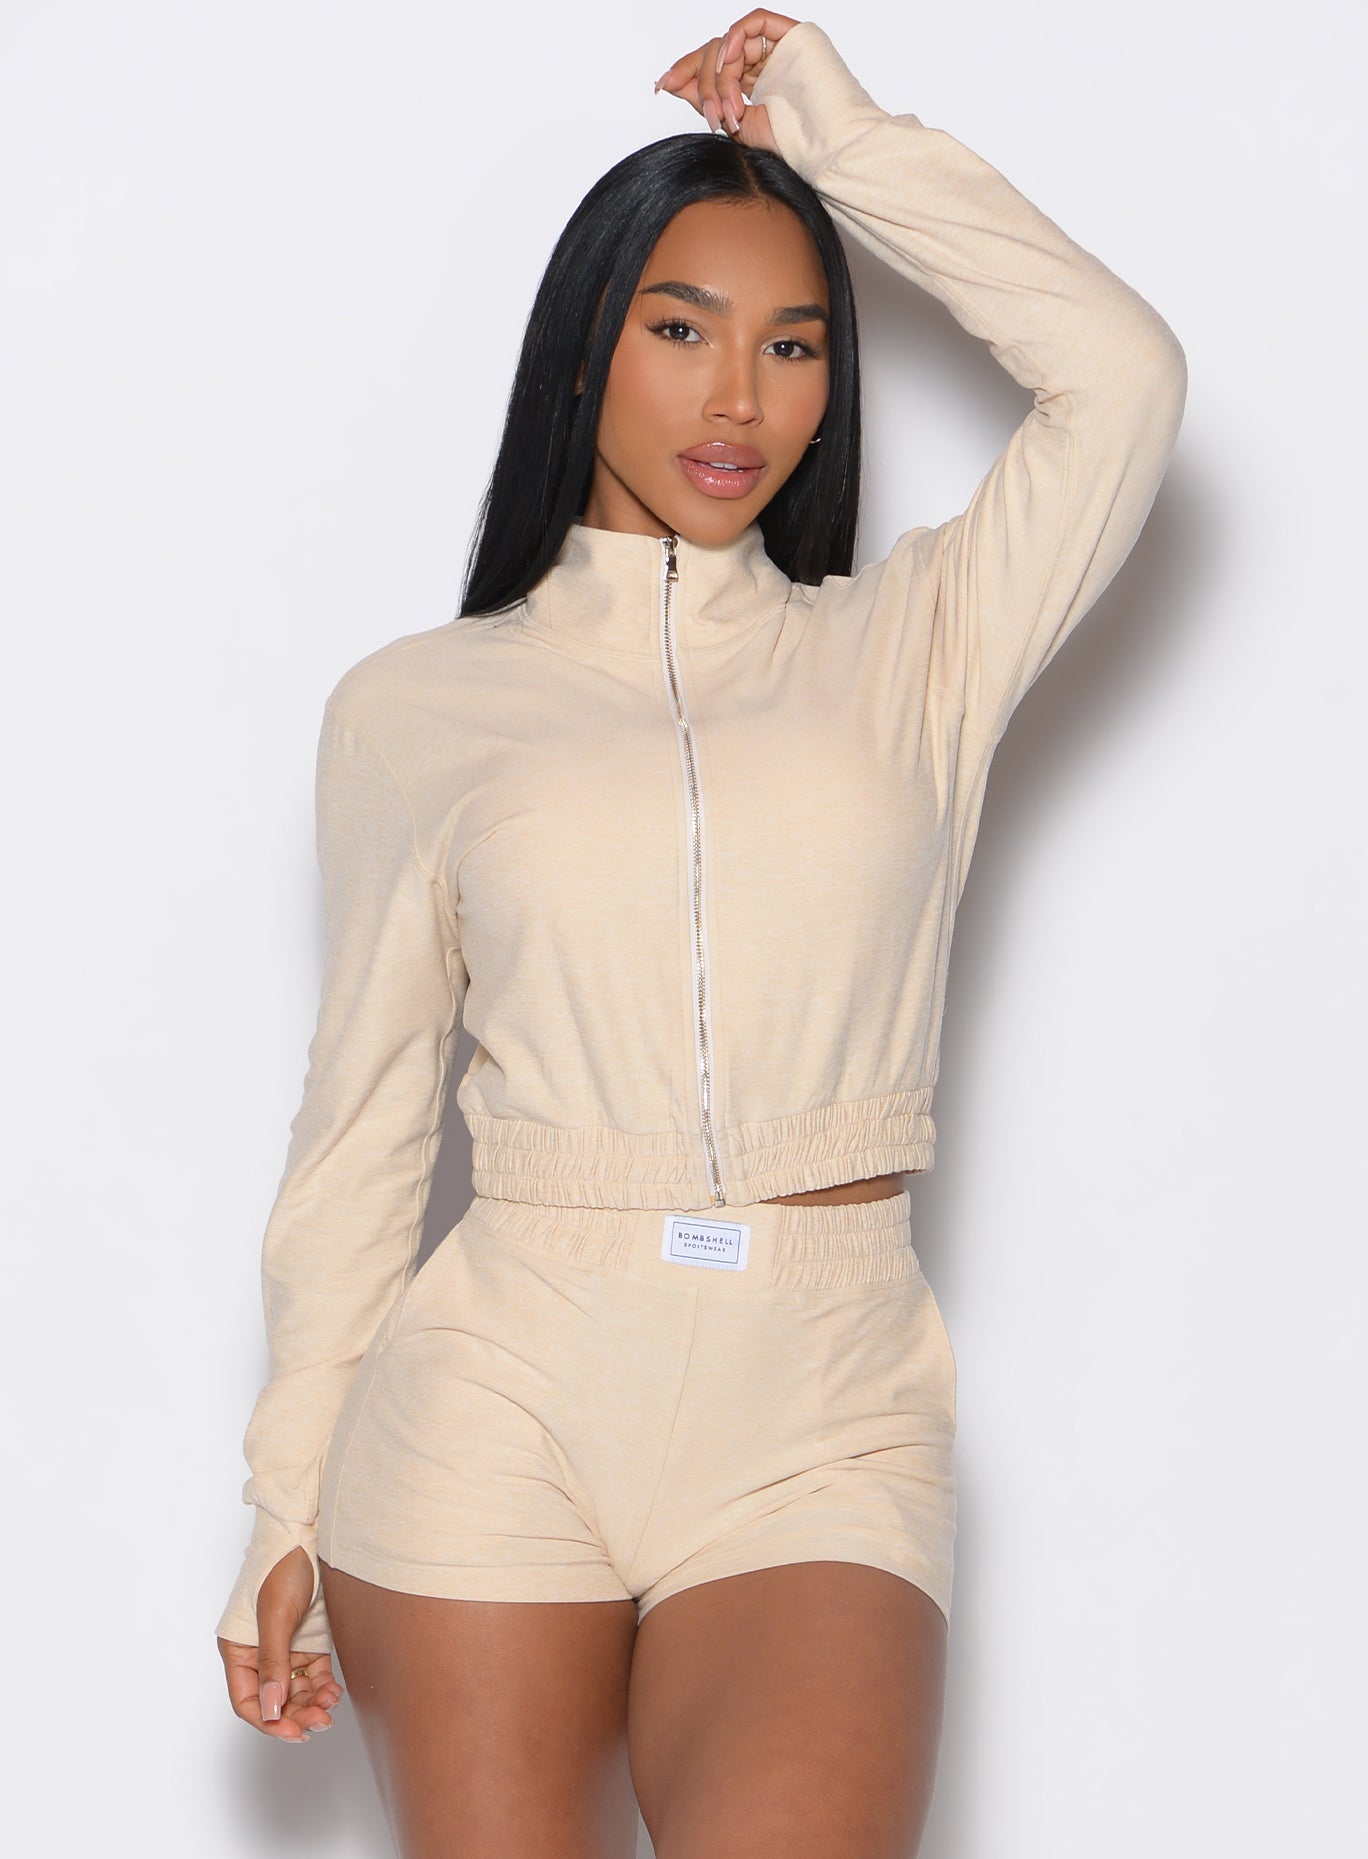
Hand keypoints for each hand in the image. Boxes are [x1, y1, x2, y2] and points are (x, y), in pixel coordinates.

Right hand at [217, 1545, 343, 1741]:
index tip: (293, 1732)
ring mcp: (286, 1649)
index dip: (268, 1721)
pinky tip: (334, 1692)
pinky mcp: (309, 1642)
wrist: (310, 1535)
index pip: (248, 1700)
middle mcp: (260, 1654)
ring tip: (330, 1707)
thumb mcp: (275, 1616)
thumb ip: (272, 1663)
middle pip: (275, 1699)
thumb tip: (271, 1710)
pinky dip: (323, 1687)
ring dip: (312, 1704)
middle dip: (295, 1714)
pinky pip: (314, 1675)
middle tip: (319, 1722)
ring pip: (296, 1691)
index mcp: (239, 1650)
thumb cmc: (283, 1567)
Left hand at [655, 11, 800, 153]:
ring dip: (721, 77)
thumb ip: (705, 100)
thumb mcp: (736, 126)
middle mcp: (768, 64)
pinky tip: (729, 64)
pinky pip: (753, 22)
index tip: (662, 85)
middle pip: (717, 55)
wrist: (826, 148)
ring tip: (732, 111)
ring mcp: (780, 49)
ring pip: (731, 44)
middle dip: (702, 82)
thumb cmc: (792, 147)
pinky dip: (734, 40)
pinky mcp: (794, 35)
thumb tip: (670, 81)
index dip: (686, 72)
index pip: (715, 68)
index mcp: (758, 86)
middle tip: (710, 116)